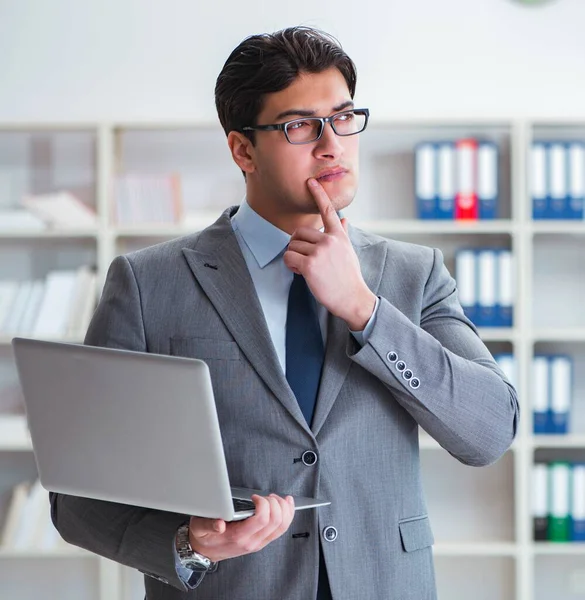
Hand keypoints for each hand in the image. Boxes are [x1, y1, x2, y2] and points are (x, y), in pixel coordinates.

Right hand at [188, 494, 294, 562]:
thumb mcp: (199, 527)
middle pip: (276, 521)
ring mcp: (259, 542)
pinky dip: (287, 515)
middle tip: (266, 496)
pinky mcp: (262, 541)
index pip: (262, 520)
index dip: (263, 504)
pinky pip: (281, 529)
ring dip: (284, 509)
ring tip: (278, 498)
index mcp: (238, 536)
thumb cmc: (204, 537)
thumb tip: (219, 524)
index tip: (255, 497)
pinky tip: (286, 505)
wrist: (204, 552)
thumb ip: (208, 524)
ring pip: (282, 526)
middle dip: (275, 504)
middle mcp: (252, 541)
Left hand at [283, 178, 376, 330]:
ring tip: (305, 269)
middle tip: (305, 260)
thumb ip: (342, 233)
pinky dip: (290, 265)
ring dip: (293, 258)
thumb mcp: (348, 251)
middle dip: (297, 246)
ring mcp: (320, 252)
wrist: (352, 298)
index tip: (310, 182)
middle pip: (299, 233)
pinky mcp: (310, 265)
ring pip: (292, 246)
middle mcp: (329, 240)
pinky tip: (300, 273)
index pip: (328, 210)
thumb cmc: (349, 276)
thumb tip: (343, 219)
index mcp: (338, 235)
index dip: (318, 194)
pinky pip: (289, 258)